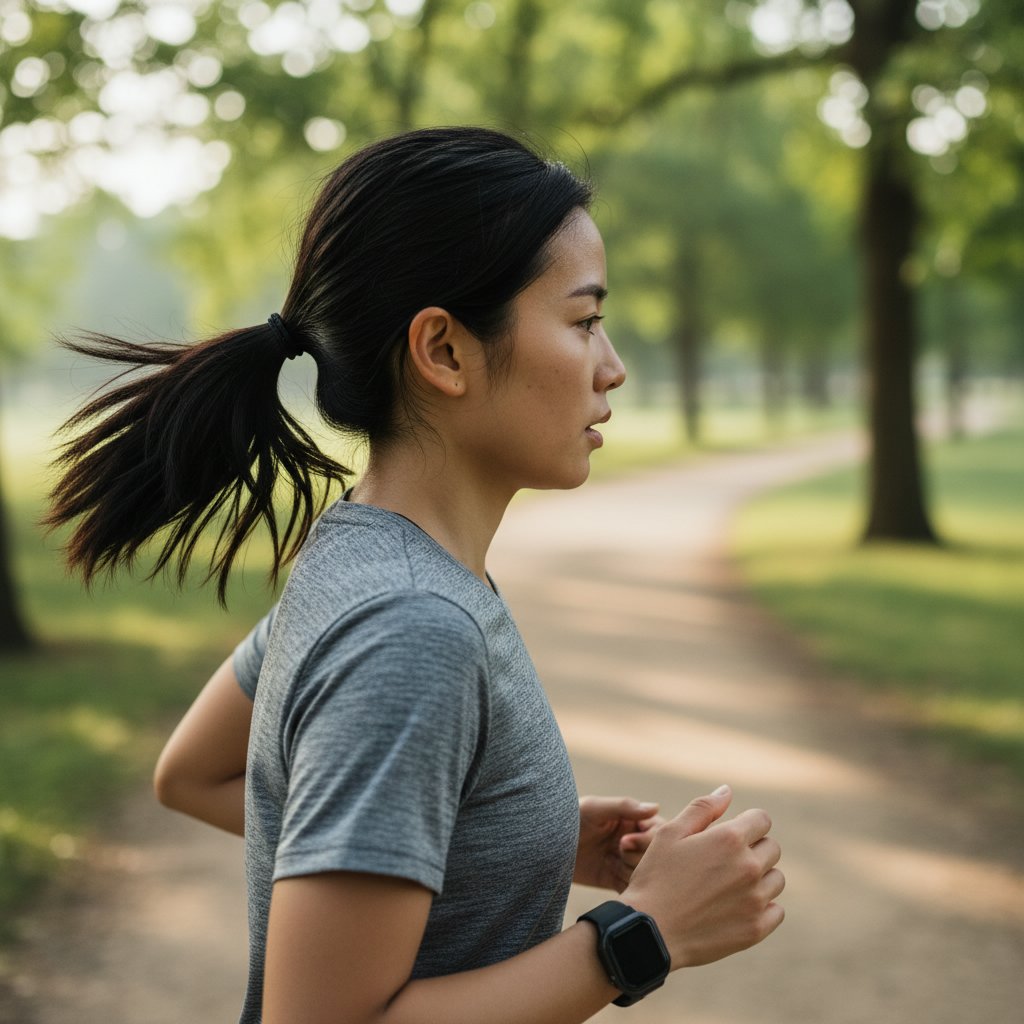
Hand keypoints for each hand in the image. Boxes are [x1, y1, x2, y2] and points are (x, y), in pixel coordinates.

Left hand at [573, 795, 665, 891]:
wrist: (546, 847)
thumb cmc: (570, 818)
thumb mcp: (595, 808)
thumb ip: (625, 807)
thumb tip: (656, 807)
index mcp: (633, 820)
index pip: (657, 831)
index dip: (646, 839)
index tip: (624, 842)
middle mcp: (633, 841)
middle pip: (655, 854)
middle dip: (638, 855)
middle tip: (618, 852)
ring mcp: (625, 861)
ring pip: (647, 872)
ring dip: (633, 871)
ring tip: (612, 863)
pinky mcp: (615, 880)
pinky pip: (633, 887)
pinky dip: (629, 887)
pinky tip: (612, 877)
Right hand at [621, 786, 784, 969]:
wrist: (649, 930)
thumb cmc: (656, 877)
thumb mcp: (670, 833)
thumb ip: (703, 808)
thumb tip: (727, 790)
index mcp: (730, 839)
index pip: (762, 819)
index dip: (747, 823)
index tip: (731, 834)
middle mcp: (749, 867)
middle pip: (772, 848)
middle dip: (754, 848)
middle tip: (725, 860)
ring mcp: (755, 900)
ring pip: (776, 879)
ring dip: (760, 877)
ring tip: (730, 884)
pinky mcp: (755, 929)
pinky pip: (777, 911)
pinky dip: (763, 906)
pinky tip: (738, 906)